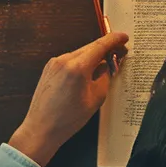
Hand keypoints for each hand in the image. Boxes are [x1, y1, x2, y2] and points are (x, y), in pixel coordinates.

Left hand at [9, 32, 130, 166]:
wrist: (41, 128)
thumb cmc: (67, 119)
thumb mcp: (95, 99)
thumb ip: (104, 78)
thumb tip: (107, 67)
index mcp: (77, 67)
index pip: (100, 45)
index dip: (114, 40)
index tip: (124, 38)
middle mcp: (63, 60)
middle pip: (90, 47)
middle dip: (106, 48)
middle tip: (119, 52)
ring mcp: (54, 63)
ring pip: (80, 53)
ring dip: (93, 56)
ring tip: (105, 65)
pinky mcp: (49, 69)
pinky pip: (70, 60)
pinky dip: (81, 62)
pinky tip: (89, 70)